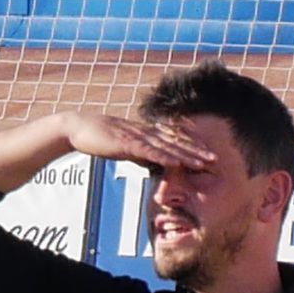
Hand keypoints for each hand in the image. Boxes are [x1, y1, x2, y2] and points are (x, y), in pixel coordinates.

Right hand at [55, 113, 216, 172]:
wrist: (78, 128)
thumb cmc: (100, 138)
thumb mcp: (125, 148)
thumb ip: (142, 154)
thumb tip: (156, 165)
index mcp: (146, 133)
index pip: (174, 140)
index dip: (192, 146)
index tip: (208, 154)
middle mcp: (146, 133)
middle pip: (176, 142)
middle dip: (197, 151)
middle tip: (215, 159)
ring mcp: (137, 137)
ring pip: (168, 147)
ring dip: (187, 155)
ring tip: (204, 162)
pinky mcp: (127, 143)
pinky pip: (149, 151)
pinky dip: (164, 157)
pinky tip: (176, 162)